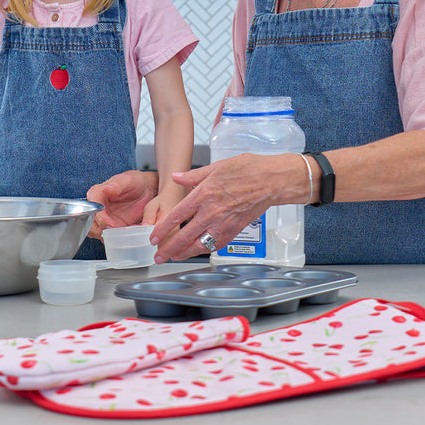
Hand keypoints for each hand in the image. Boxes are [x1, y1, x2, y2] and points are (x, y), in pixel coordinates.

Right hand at [86, 170, 158, 239]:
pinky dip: (116, 240)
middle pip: (90, 223)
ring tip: (122, 236)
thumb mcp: (128, 180)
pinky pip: (110, 237)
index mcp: (98, 193)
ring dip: (107, 236)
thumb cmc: (136, 182)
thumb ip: (117, 185)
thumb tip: (106, 188)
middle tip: (114, 233)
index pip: (91, 206)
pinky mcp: (113, 227)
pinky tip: (127, 237)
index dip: (98, 217)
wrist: (147, 191)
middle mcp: (98, 207)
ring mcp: (105, 219)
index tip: (108, 224)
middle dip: (100, 230)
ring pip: (97, 232)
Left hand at [150, 153, 290, 262]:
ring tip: (174, 258)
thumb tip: (176, 177)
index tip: (153, 236)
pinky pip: (216, 244)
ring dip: (184, 253)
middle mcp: (211, 212)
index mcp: (203, 194)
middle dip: (168, 248)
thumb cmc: (248, 169)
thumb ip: (193, 175)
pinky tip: (198, 252)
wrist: (271, 180)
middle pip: (184, 235)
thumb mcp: (216, 166)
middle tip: (158, 255)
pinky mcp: (235, 230)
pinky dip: (205, 250)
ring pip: (199, 244)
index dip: (162, 229)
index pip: (176, 216)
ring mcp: (224, 223)